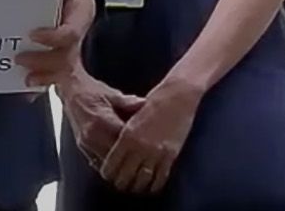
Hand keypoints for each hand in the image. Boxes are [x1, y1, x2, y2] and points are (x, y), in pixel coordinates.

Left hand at [16, 0, 96, 88]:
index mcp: (82, 11)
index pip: (72, 31)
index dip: (54, 37)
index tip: (34, 34)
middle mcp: (76, 29)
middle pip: (66, 56)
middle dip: (45, 63)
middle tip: (20, 59)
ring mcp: (68, 41)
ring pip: (62, 67)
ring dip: (44, 76)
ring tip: (25, 81)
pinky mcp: (56, 46)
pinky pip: (53, 69)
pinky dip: (40, 81)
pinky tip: (26, 93)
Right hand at [57, 66, 144, 167]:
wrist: (69, 89)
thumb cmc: (91, 90)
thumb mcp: (112, 94)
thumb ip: (130, 103)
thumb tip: (147, 105)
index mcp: (101, 120)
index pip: (124, 140)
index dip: (139, 145)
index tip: (152, 146)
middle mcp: (91, 135)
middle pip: (117, 156)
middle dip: (132, 159)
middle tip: (148, 160)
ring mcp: (85, 143)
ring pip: (107, 164)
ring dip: (121, 164)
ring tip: (137, 164)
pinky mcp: (82, 147)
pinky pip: (99, 162)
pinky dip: (111, 164)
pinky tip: (122, 162)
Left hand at [99, 75, 201, 192]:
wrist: (177, 97)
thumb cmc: (153, 103)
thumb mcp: (131, 116)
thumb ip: (122, 133)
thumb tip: (112, 148)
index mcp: (127, 136)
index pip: (111, 164)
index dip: (108, 173)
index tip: (108, 175)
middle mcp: (140, 146)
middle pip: (124, 176)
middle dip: (120, 182)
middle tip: (119, 184)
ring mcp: (156, 152)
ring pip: (142, 180)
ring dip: (136, 186)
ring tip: (134, 187)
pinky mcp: (171, 155)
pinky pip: (160, 178)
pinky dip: (154, 185)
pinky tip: (150, 186)